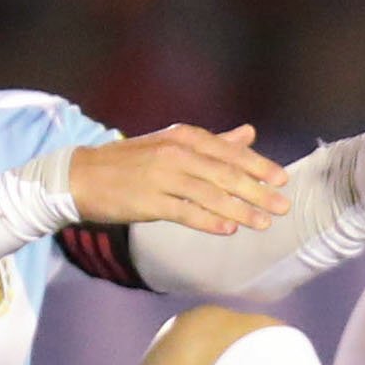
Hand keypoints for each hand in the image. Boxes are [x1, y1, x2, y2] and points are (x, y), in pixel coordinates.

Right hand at [62, 125, 289, 235]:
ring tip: (263, 222)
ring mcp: (162, 177)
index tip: (283, 180)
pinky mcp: (149, 202)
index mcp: (184, 136)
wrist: (81, 176)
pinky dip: (209, 221)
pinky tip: (228, 230)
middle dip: (258, 191)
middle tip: (283, 206)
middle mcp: (176, 153)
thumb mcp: (171, 143)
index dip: (259, 166)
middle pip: (226, 173)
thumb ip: (213, 142)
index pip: (230, 151)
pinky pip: (186, 213)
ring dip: (240, 210)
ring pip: (210, 195)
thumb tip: (249, 134)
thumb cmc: (131, 161)